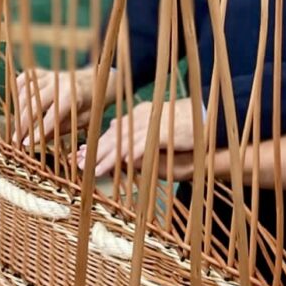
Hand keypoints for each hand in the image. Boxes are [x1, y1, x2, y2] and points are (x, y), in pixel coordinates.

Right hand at [11, 67, 115, 146]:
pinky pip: (25, 79)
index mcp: (73, 96)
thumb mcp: (81, 121)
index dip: (37, 131)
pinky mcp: (43, 72)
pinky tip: (17, 105)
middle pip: (35, 103)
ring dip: (19, 111)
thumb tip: (38, 140)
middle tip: (17, 140)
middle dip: (23, 123)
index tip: (25, 143)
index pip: (51, 116)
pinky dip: (18, 91)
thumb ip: (61, 128)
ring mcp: (50, 75)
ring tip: (17, 128)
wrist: (95, 81)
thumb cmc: (90, 104)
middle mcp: (59, 82)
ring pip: (27, 92)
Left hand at [78, 97, 194, 178]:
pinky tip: (120, 166)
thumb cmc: (180, 125)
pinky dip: (130, 156)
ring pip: (124, 143)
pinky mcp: (162, 133)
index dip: (96, 146)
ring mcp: (151, 124)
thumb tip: (113, 127)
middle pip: (113, 137)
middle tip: (79, 165)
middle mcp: (141, 116)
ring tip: (94, 171)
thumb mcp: (153, 126)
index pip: (112, 132)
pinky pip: (142, 146)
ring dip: (108, 159)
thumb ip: (133, 128)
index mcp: (137, 114)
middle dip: (95, 153)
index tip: (81, 157)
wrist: (205, 119)